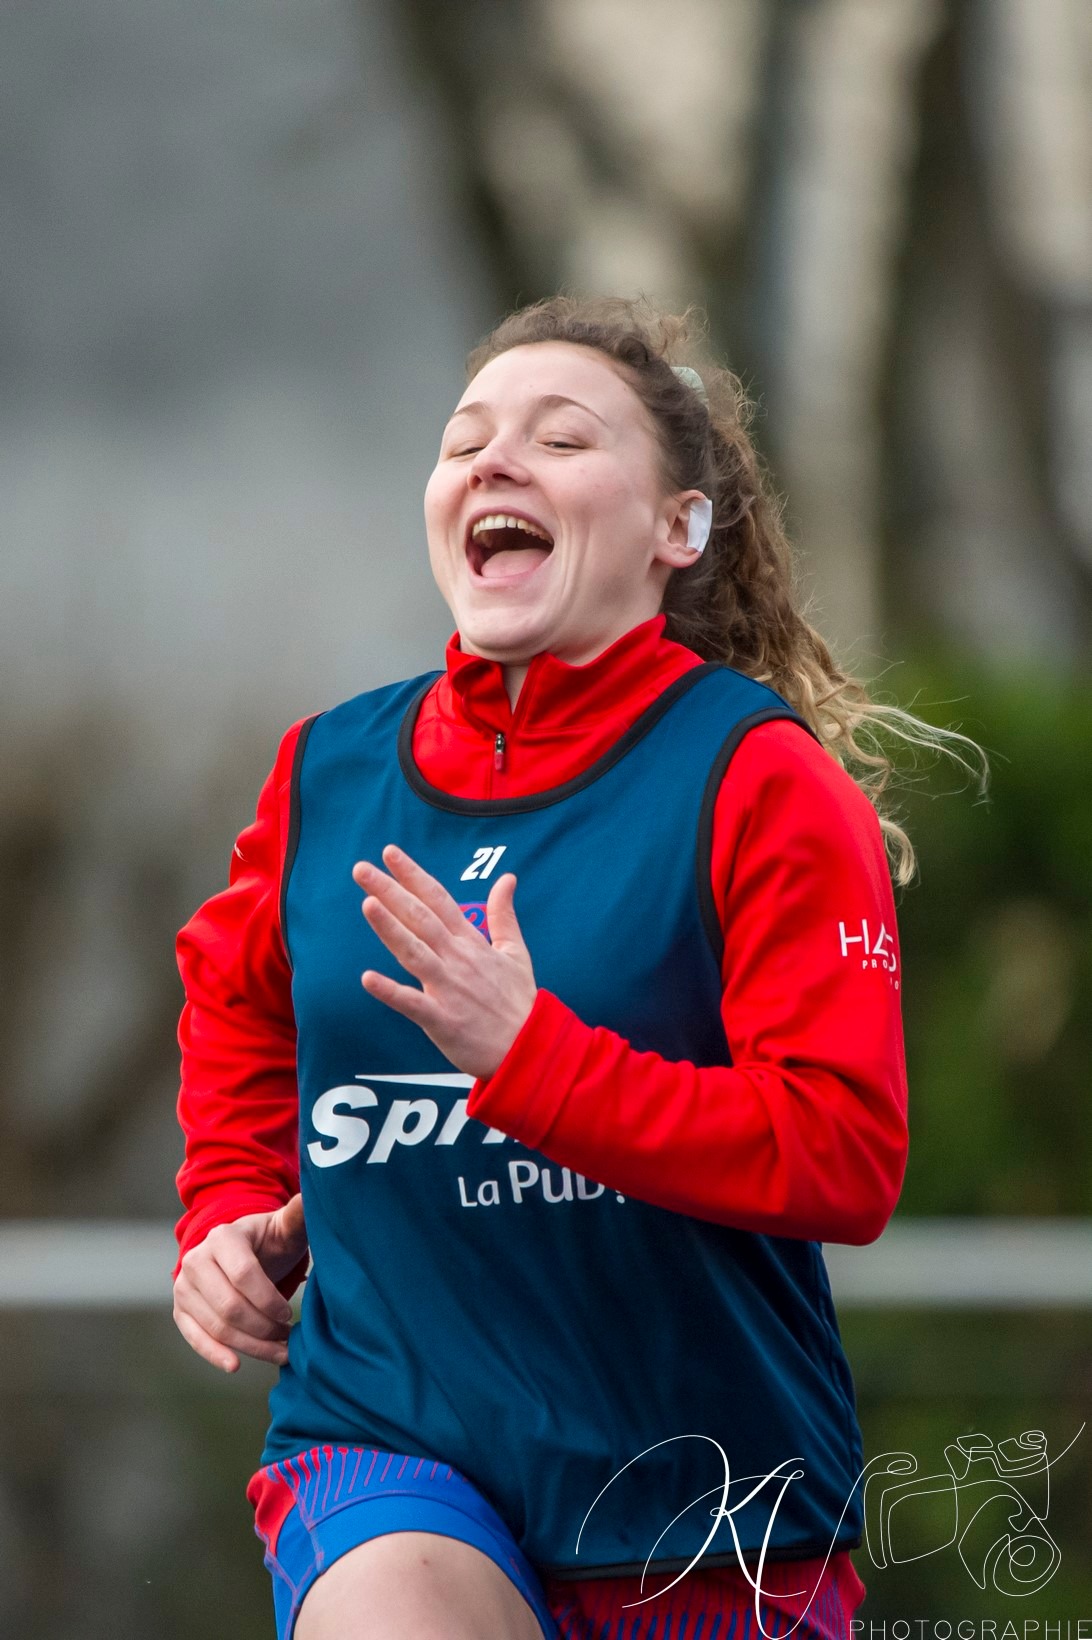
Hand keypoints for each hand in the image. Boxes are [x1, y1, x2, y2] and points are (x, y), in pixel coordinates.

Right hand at [172, 1194, 307, 1373]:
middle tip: (288, 1339)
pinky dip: (214, 1354)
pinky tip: (236, 1365)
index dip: (268, 1299)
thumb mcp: (285, 1227)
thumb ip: (298, 1216)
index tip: (289, 1314)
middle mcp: (196, 1259)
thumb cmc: (269, 1241)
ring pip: (216, 1326)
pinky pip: (195, 1337)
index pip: (243, 1274)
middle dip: (262, 1328)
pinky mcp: (181, 1309)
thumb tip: (310, 1197)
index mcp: (224, 1236)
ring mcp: (184, 1286)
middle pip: (229, 1306)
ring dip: (249, 1345)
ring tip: (278, 1352)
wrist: (241, 1252)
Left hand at [352, 845, 537, 1080]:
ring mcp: (449, 989)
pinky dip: (391, 992)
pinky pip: (412, 1004)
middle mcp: (457, 960)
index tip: (390, 854)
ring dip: (390, 929)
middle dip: (390, 892)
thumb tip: (508, 878)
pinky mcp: (442, 1020)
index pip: (438, 900)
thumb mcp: (516, 952)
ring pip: (414, 952)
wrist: (530, 1049)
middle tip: (362, 869)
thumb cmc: (519, 1002)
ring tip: (367, 904)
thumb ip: (504, 914)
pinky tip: (367, 979)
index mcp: (471, 943)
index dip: (413, 875)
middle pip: (420, 918)